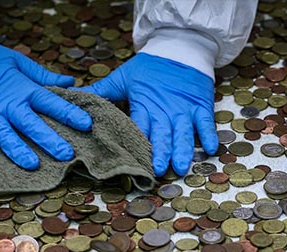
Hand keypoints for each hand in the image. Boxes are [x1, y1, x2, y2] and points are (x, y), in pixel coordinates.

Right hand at [0, 35, 91, 170]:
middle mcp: (5, 103)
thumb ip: (42, 76)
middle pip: (31, 124)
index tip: (87, 124)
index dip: (69, 113)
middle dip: (49, 139)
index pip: (50, 102)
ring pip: (4, 135)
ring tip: (32, 164)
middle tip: (66, 154)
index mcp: (20, 88)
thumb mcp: (16, 61)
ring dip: (17, 150)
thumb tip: (69, 82)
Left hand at [77, 53, 217, 176]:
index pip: (139, 128)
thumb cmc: (150, 66)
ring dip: (182, 150)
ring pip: (184, 133)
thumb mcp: (124, 77)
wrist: (180, 46)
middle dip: (161, 152)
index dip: (136, 144)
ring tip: (180, 166)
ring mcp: (184, 110)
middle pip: (163, 134)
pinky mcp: (201, 106)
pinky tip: (210, 149)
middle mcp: (165, 111)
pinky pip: (206, 122)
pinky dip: (209, 135)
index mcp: (144, 105)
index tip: (132, 161)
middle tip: (159, 169)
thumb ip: (102, 91)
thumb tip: (76, 98)